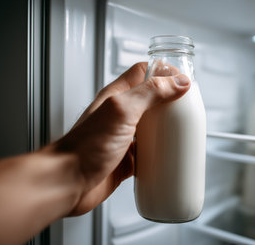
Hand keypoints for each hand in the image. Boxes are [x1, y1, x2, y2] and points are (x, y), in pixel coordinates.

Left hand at [47, 62, 190, 214]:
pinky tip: (168, 157)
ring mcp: (123, 137)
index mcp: (117, 96)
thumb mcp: (122, 110)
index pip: (143, 72)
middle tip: (186, 110)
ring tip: (182, 134)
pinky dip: (160, 154)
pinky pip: (148, 153)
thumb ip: (150, 93)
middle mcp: (120, 114)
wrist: (68, 182)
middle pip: (151, 101)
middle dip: (170, 104)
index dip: (164, 72)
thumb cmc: (85, 146)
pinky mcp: (125, 160)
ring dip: (167, 130)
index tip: (183, 81)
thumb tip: (177, 82)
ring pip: (151, 128)